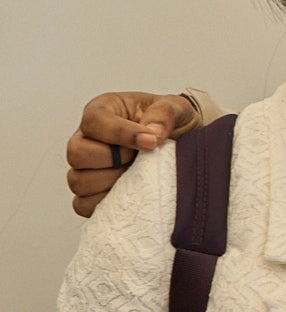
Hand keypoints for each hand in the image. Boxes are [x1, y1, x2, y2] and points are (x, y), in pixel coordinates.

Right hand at [66, 91, 199, 215]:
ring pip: (78, 181)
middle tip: (140, 157)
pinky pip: (83, 204)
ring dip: (112, 182)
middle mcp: (87, 138)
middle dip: (114, 160)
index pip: (94, 121)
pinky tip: (129, 191)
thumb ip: (164, 114)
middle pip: (77, 154)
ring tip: (137, 173)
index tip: (150, 142)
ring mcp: (85, 167)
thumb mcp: (175, 107)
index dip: (120, 133)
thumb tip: (153, 133)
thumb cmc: (170, 121)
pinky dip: (105, 202)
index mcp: (103, 111)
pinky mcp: (91, 191)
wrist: (182, 141)